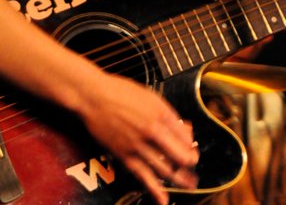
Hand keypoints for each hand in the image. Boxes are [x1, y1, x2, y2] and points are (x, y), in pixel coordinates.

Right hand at [80, 73, 198, 204]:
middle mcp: (152, 130)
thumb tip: (181, 126)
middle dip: (189, 163)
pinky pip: (143, 176)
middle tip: (192, 166)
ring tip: (188, 184)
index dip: (191, 143)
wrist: (93, 96)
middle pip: (180, 156)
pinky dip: (155, 190)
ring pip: (166, 169)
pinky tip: (163, 200)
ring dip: (179, 179)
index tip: (190, 146)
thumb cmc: (118, 91)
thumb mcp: (148, 95)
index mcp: (160, 113)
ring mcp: (138, 145)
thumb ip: (165, 112)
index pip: (186, 136)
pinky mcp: (125, 155)